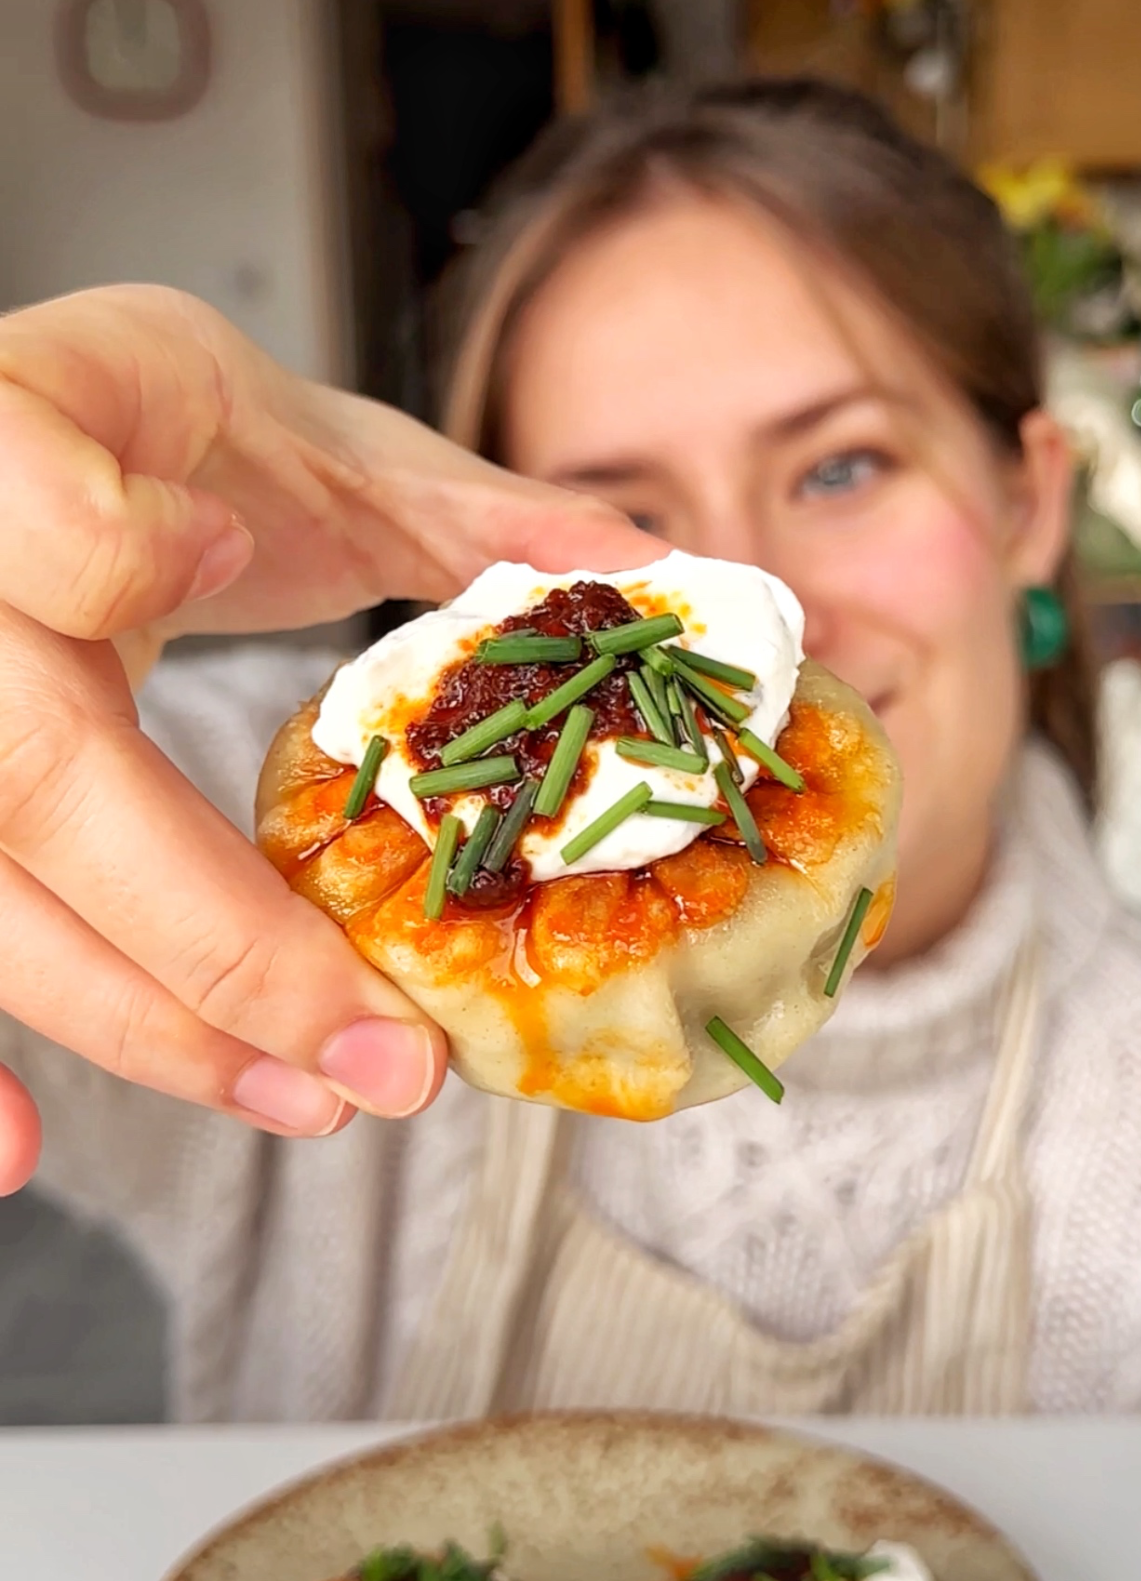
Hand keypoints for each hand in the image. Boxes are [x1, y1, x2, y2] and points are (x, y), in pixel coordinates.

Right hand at [0, 285, 662, 1190]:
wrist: (65, 435)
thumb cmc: (175, 428)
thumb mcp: (309, 440)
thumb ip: (459, 511)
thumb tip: (638, 575)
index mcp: (27, 428)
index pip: (30, 514)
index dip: (105, 550)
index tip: (215, 556)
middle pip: (36, 778)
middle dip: (214, 939)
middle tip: (376, 1052)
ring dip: (139, 1022)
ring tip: (301, 1098)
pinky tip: (19, 1152)